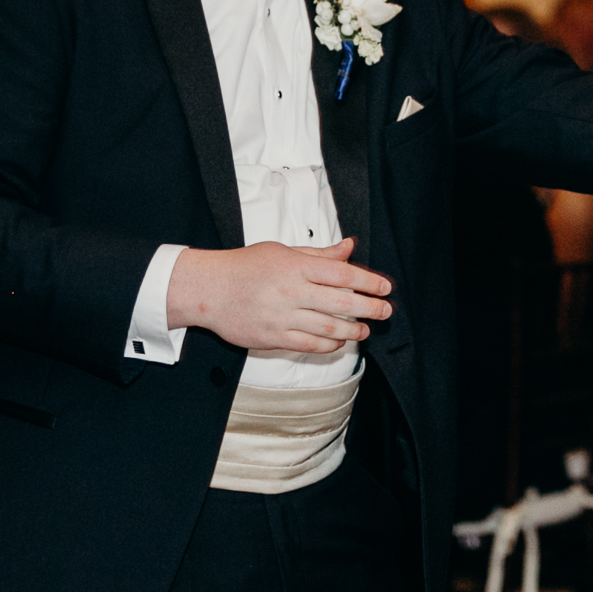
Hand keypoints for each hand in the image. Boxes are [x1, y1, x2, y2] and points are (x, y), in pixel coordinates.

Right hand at [167, 238, 392, 353]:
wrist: (206, 290)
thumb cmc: (244, 266)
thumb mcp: (282, 251)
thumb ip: (318, 254)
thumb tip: (349, 247)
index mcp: (295, 266)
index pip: (341, 273)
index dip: (368, 281)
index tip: (385, 287)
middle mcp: (291, 292)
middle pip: (341, 302)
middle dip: (369, 308)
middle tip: (386, 311)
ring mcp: (282, 317)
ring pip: (329, 327)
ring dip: (353, 330)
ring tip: (366, 329)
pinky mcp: (273, 338)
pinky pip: (309, 344)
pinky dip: (329, 344)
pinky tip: (339, 341)